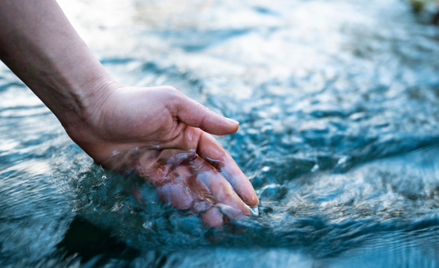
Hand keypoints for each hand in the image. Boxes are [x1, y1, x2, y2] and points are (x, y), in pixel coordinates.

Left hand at [65, 84, 258, 226]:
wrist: (94, 112)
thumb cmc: (134, 102)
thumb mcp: (172, 103)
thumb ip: (203, 117)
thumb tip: (235, 127)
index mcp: (191, 135)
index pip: (220, 162)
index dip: (236, 180)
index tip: (250, 199)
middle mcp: (180, 152)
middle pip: (207, 180)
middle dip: (224, 198)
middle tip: (238, 218)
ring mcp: (162, 165)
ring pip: (188, 190)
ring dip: (203, 206)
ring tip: (216, 223)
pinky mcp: (144, 175)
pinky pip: (164, 194)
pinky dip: (177, 204)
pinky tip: (189, 216)